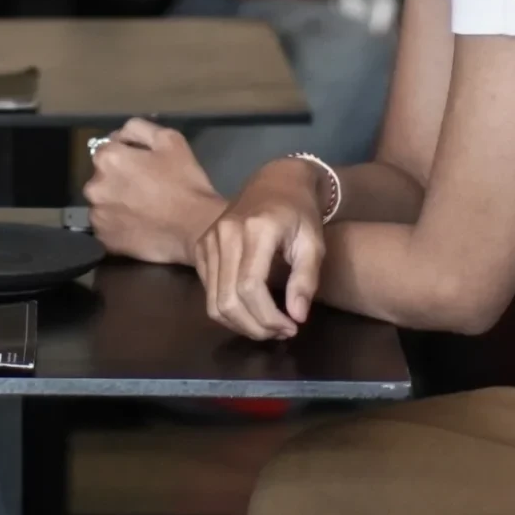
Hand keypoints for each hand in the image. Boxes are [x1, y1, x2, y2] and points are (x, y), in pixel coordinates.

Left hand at [82, 120, 224, 264]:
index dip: (126, 155)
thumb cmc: (184, 181)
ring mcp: (97, 215)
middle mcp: (94, 186)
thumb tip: (118, 135)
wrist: (196, 228)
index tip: (144, 165)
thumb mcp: (169, 140)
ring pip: (103, 202)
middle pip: (102, 177)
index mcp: (108, 159)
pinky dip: (118, 225)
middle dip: (118, 179)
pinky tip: (138, 225)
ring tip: (143, 208)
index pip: (107, 149)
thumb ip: (138, 128)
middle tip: (145, 187)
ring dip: (116, 202)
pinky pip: (107, 226)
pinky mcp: (104, 239)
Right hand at [191, 159, 330, 340]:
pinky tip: (251, 310)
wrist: (275, 182)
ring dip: (241, 324)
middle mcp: (224, 234)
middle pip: (229, 300)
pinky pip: (208, 292)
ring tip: (267, 326)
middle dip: (255, 327)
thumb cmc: (300, 213)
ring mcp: (208, 240)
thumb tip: (297, 317)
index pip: (250, 287)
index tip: (292, 327)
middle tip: (280, 332)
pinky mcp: (200, 247)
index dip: (269, 317)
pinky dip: (228, 310)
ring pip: (214, 302)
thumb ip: (306, 280)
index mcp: (255, 230)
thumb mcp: (314, 243)